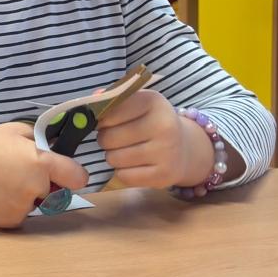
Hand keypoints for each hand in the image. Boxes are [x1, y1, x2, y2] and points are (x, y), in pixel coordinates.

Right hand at [0, 122, 88, 229]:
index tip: (67, 173)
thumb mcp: (13, 130)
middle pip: (56, 192)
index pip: (78, 177)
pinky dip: (12, 208)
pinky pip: (21, 215)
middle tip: (21, 174)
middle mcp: (36, 187)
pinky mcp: (9, 221)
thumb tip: (54, 149)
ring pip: (37, 204)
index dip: (74, 175)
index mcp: (40, 162)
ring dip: (28, 197)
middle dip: (46, 185)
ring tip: (2, 183)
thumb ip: (38, 141)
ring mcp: (23, 207)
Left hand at [95, 89, 217, 188]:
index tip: (106, 122)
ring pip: (114, 159)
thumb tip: (93, 100)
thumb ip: (112, 100)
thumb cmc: (150, 123)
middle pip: (108, 138)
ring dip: (113, 157)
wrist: (183, 147)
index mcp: (153, 102)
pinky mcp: (165, 174)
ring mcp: (166, 151)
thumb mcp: (136, 104)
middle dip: (106, 140)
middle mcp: (164, 125)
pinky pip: (124, 176)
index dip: (101, 120)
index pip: (108, 113)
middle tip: (116, 139)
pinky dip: (123, 173)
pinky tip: (135, 165)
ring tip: (126, 151)